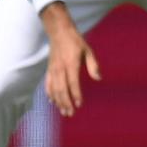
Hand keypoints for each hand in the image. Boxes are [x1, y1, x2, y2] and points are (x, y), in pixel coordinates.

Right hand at [40, 2, 100, 116]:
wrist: (59, 32)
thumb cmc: (76, 42)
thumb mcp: (88, 51)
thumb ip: (93, 65)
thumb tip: (99, 79)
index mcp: (71, 64)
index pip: (73, 83)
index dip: (76, 95)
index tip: (79, 104)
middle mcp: (60, 68)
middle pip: (62, 90)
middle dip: (66, 103)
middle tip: (70, 114)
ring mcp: (53, 70)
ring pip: (54, 89)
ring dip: (58, 102)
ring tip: (64, 111)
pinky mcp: (49, 69)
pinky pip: (48, 84)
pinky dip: (50, 94)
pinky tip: (53, 102)